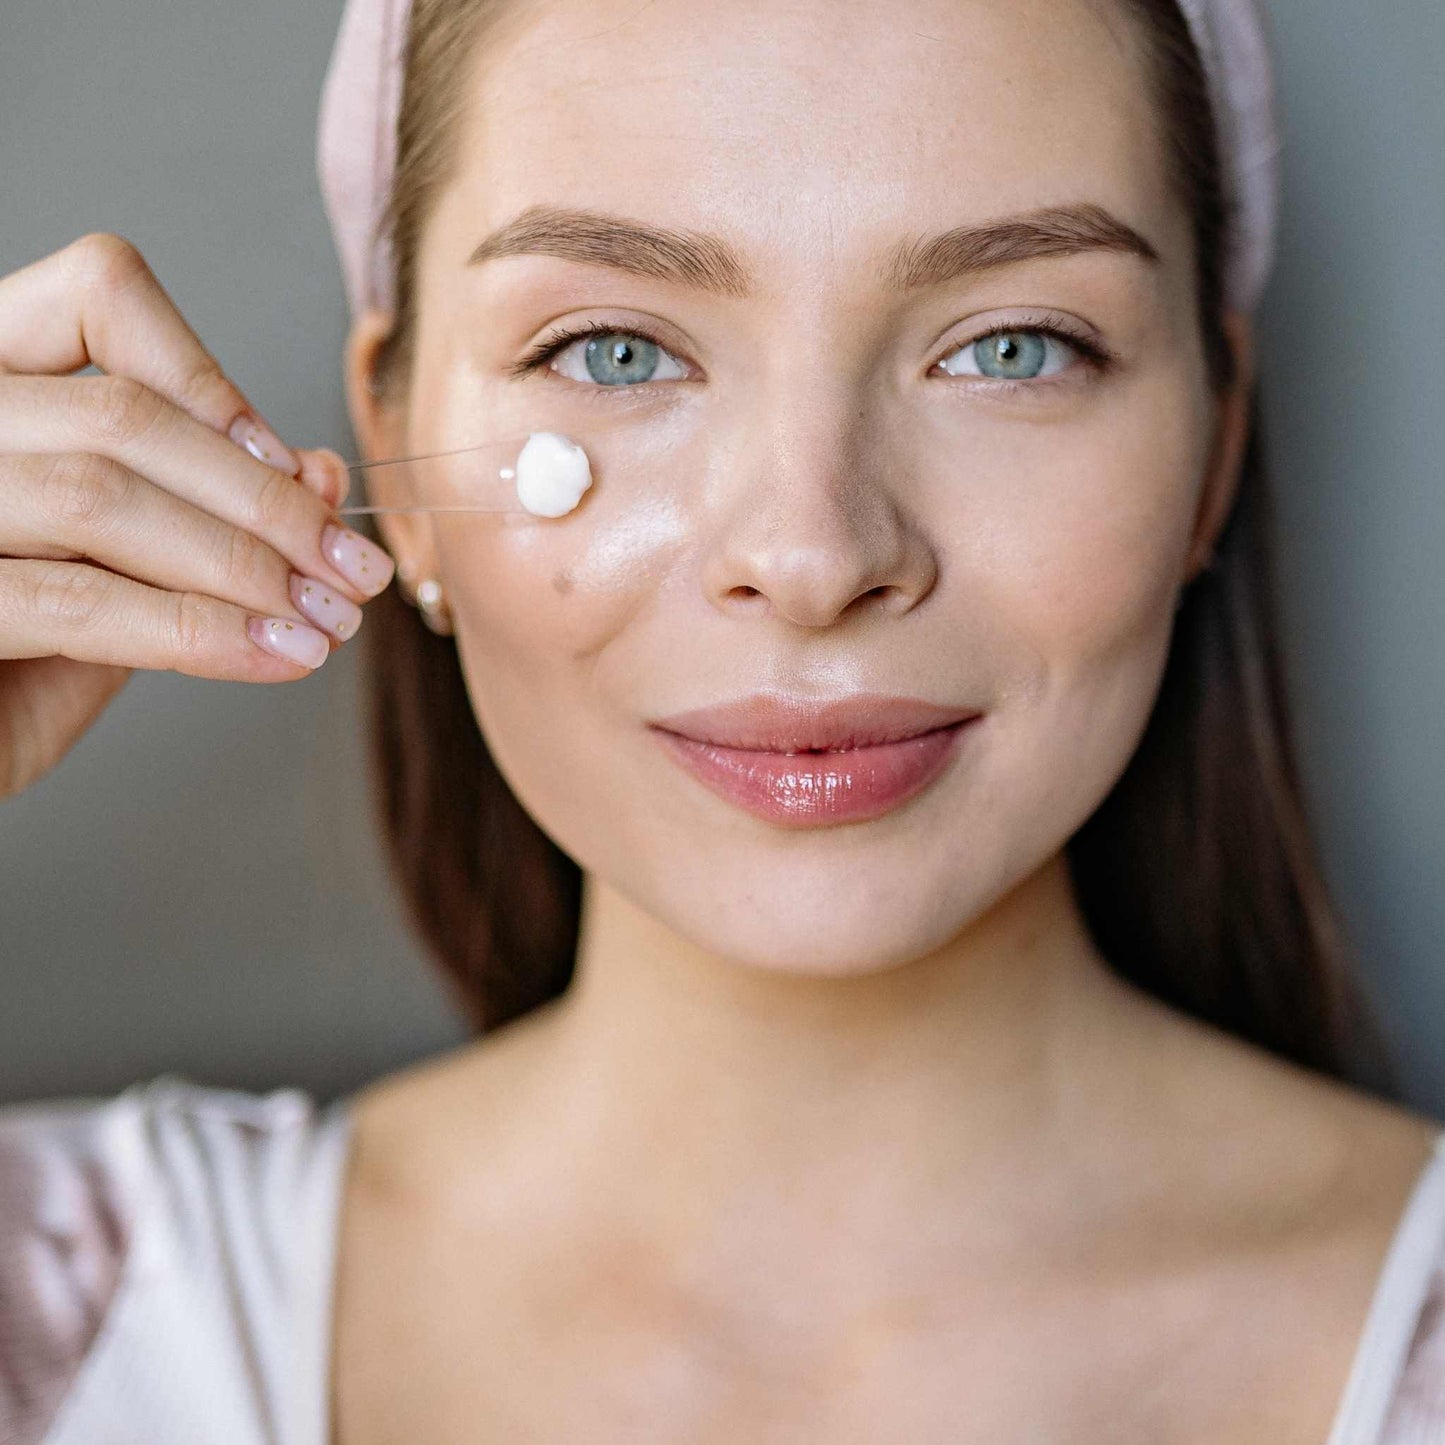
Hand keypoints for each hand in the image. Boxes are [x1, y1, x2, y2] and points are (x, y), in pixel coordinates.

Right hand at [0, 232, 394, 799]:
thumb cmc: (14, 670)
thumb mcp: (123, 580)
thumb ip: (201, 522)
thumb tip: (321, 474)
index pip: (94, 300)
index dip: (209, 379)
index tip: (298, 469)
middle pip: (120, 415)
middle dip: (265, 502)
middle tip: (355, 571)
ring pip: (99, 495)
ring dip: (244, 564)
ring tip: (326, 621)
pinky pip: (79, 600)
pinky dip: (199, 630)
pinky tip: (275, 654)